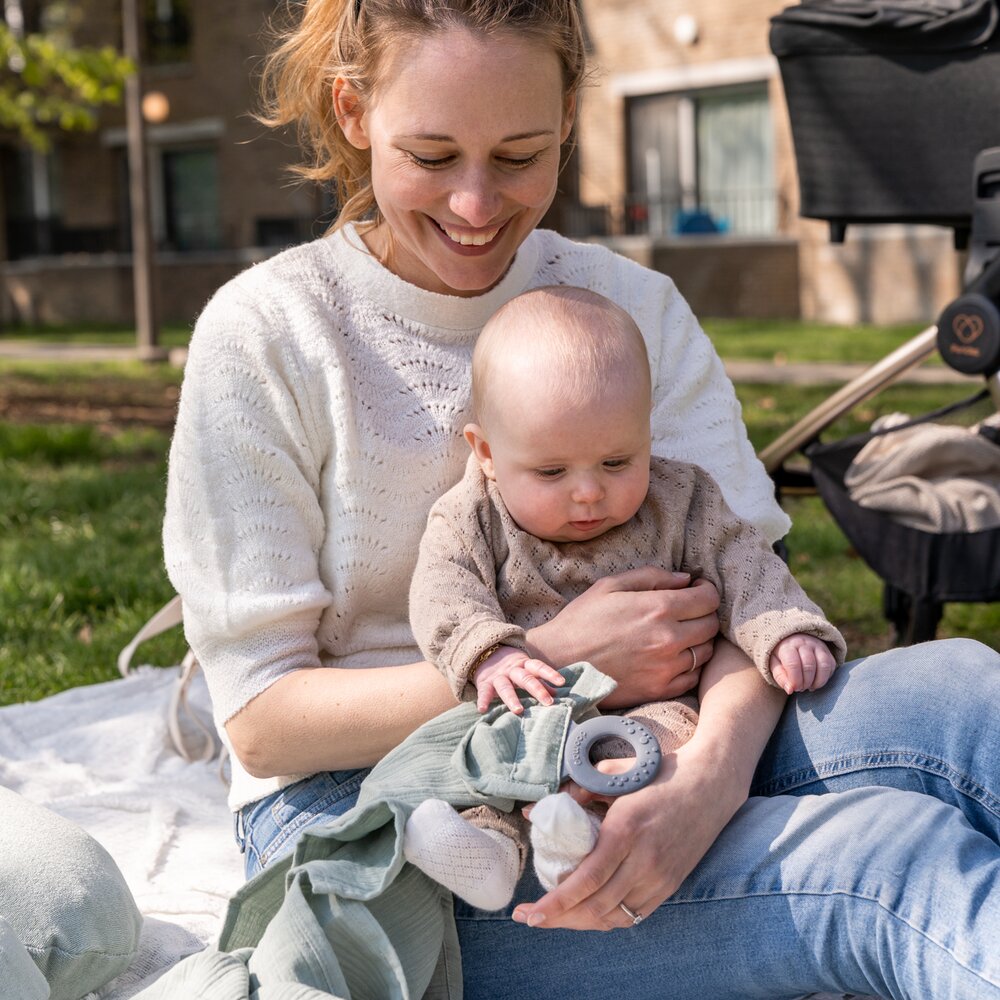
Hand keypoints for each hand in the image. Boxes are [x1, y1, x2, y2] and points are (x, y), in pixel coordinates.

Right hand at [474, 646, 564, 713]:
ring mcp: (498, 676)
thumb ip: (540, 682)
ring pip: (505, 687)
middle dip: (537, 689)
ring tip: (519, 710)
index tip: (562, 682)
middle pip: (525, 678)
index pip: (538, 667)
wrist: (483, 654)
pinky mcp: (484, 683)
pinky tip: (482, 709)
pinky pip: (484, 692)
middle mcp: (512, 670)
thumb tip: (556, 693)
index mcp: (524, 665)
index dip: (550, 673)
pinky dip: (483, 700)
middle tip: (548, 702)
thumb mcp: (525, 671)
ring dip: (512, 698)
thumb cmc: (511, 668)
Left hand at [511, 734, 745, 930]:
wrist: (711, 783)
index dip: (556, 903)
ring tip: (555, 916)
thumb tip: (534, 812)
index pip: (587, 879)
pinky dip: (607, 918)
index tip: (529, 913)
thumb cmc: (659, 773)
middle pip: (596, 907)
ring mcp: (661, 877)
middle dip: (559, 919)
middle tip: (530, 918)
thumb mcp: (616, 775)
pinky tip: (587, 911)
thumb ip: (576, 791)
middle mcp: (645, 860)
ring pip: (614, 917)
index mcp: (626, 830)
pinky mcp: (671, 885)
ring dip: (580, 922)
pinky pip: (634, 915)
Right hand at [525, 567, 719, 708]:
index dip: (706, 589)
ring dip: (699, 640)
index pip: (708, 598)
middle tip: (688, 610)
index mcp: (658, 608)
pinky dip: (690, 665)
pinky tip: (672, 656)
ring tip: (680, 633)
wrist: (559, 661)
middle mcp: (668, 639)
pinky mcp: (659, 689)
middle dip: (705, 613)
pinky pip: (693, 677)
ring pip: (706, 652)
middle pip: (711, 625)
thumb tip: (685, 579)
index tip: (697, 588)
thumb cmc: (582, 619)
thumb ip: (652, 577)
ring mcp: (666, 667)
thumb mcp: (611, 585)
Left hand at [769, 634, 835, 693]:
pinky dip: (825, 678)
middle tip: (801, 688)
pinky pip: (831, 666)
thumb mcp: (774, 665)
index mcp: (787, 646)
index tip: (794, 688)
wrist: (792, 639)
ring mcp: (817, 646)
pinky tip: (816, 681)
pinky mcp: (827, 651)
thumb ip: (780, 677)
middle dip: (805, 682)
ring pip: (824, 665)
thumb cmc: (781, 656)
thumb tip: (790, 690)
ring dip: (818, 681)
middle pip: (809, 665)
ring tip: (809, 686)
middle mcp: (804, 643)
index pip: (793, 664)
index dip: (795, 680)